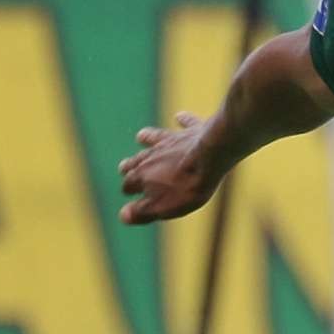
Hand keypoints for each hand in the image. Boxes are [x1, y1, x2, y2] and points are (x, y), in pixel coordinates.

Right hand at [116, 112, 223, 226]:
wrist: (211, 156)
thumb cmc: (188, 186)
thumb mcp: (164, 206)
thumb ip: (143, 211)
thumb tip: (122, 216)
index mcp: (143, 174)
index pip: (129, 183)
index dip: (128, 189)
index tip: (128, 192)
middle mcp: (153, 155)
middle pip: (137, 160)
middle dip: (130, 165)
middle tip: (124, 166)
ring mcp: (173, 141)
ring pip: (155, 138)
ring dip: (148, 138)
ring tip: (141, 136)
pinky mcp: (192, 131)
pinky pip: (186, 124)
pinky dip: (183, 121)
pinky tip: (180, 117)